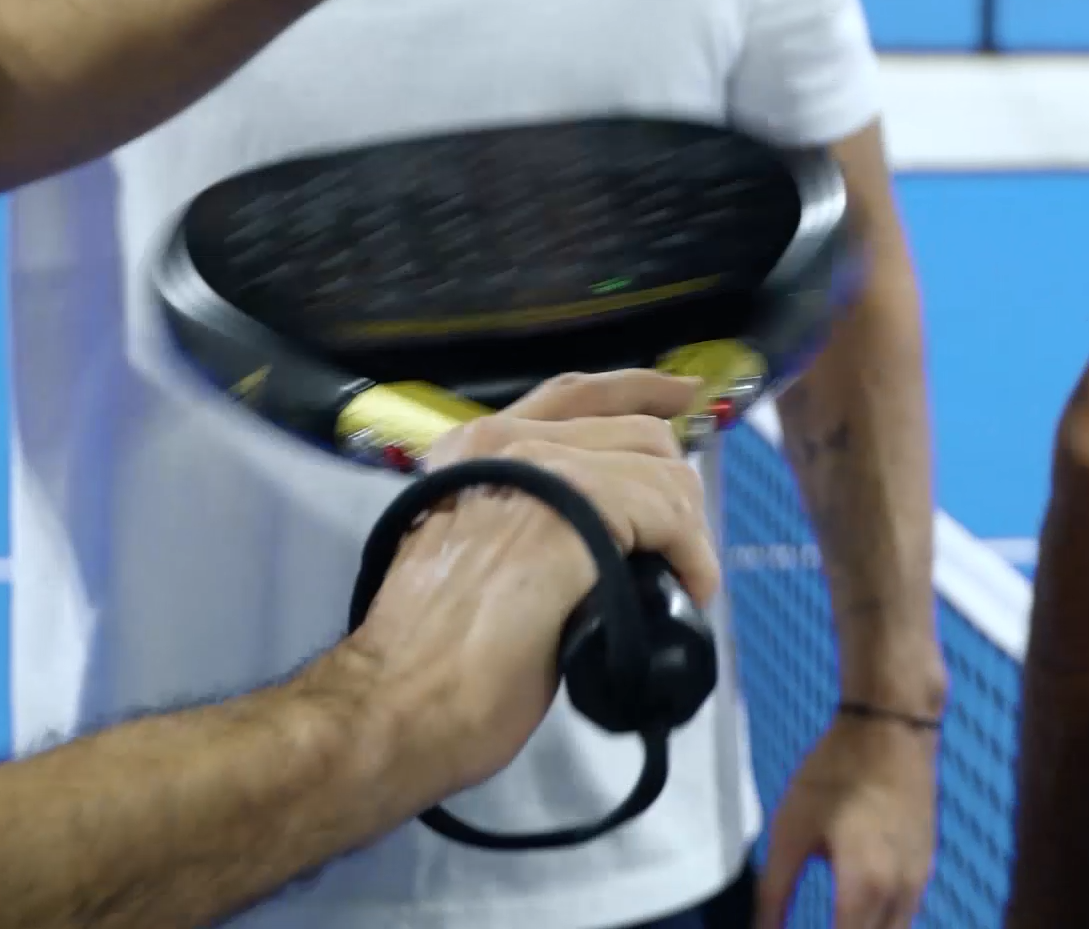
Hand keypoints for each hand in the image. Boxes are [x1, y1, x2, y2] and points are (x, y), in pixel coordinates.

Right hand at [343, 368, 716, 796]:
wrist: (396, 699)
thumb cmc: (425, 656)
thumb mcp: (466, 556)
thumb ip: (518, 521)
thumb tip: (586, 538)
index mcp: (472, 450)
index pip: (574, 393)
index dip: (640, 389)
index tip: (684, 397)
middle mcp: (504, 442)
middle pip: (635, 428)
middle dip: (673, 485)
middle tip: (679, 549)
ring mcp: (540, 470)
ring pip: (660, 467)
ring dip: (688, 527)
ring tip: (683, 579)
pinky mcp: (576, 510)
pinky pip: (666, 510)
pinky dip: (692, 552)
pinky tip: (687, 585)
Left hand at [757, 708, 938, 927]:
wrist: (894, 727)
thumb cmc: (836, 773)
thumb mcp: (791, 829)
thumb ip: (775, 890)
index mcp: (864, 890)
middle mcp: (901, 897)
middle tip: (816, 927)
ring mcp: (921, 883)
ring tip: (835, 924)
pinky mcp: (927, 868)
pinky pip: (907, 917)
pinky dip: (883, 926)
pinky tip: (860, 919)